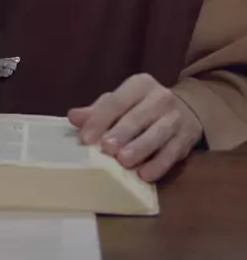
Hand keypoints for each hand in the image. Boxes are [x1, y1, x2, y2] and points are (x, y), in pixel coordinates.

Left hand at [68, 73, 202, 181]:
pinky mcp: (187, 137)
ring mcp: (176, 117)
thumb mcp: (121, 103)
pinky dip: (159, 164)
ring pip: (158, 133)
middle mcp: (160, 97)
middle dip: (122, 133)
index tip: (86, 138)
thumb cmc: (142, 108)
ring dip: (141, 147)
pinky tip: (146, 174)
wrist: (185, 109)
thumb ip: (97, 111)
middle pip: (138, 116)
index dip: (101, 119)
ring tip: (124, 161)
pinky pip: (173, 152)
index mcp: (140, 84)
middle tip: (106, 148)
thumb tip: (73, 118)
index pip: (117, 100)